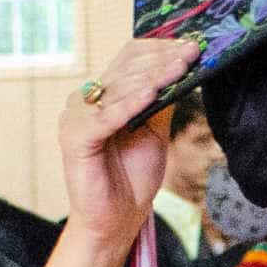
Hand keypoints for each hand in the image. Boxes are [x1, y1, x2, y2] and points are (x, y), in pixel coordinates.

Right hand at [54, 36, 200, 246]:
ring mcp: (76, 117)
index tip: (192, 46)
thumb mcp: (154, 130)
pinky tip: (152, 93)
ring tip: (181, 68)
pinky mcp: (74, 139)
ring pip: (119, 88)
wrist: (116, 220)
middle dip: (162, 60)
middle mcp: (86, 100)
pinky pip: (106, 118)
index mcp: (103, 94)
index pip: (129, 57)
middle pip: (126, 68)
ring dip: (153, 76)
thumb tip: (184, 66)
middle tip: (192, 52)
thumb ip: (162, 99)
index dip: (160, 49)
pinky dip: (130, 104)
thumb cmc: (132, 177)